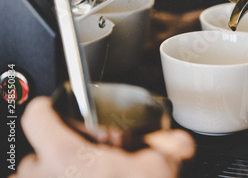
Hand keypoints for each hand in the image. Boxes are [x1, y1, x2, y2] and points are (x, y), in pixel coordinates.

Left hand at [11, 97, 194, 177]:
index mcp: (67, 158)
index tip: (56, 111)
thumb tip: (176, 139)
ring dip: (59, 175)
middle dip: (67, 153)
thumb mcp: (161, 170)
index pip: (38, 116)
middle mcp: (42, 177)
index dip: (50, 110)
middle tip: (92, 163)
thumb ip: (173, 144)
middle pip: (43, 149)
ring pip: (39, 175)